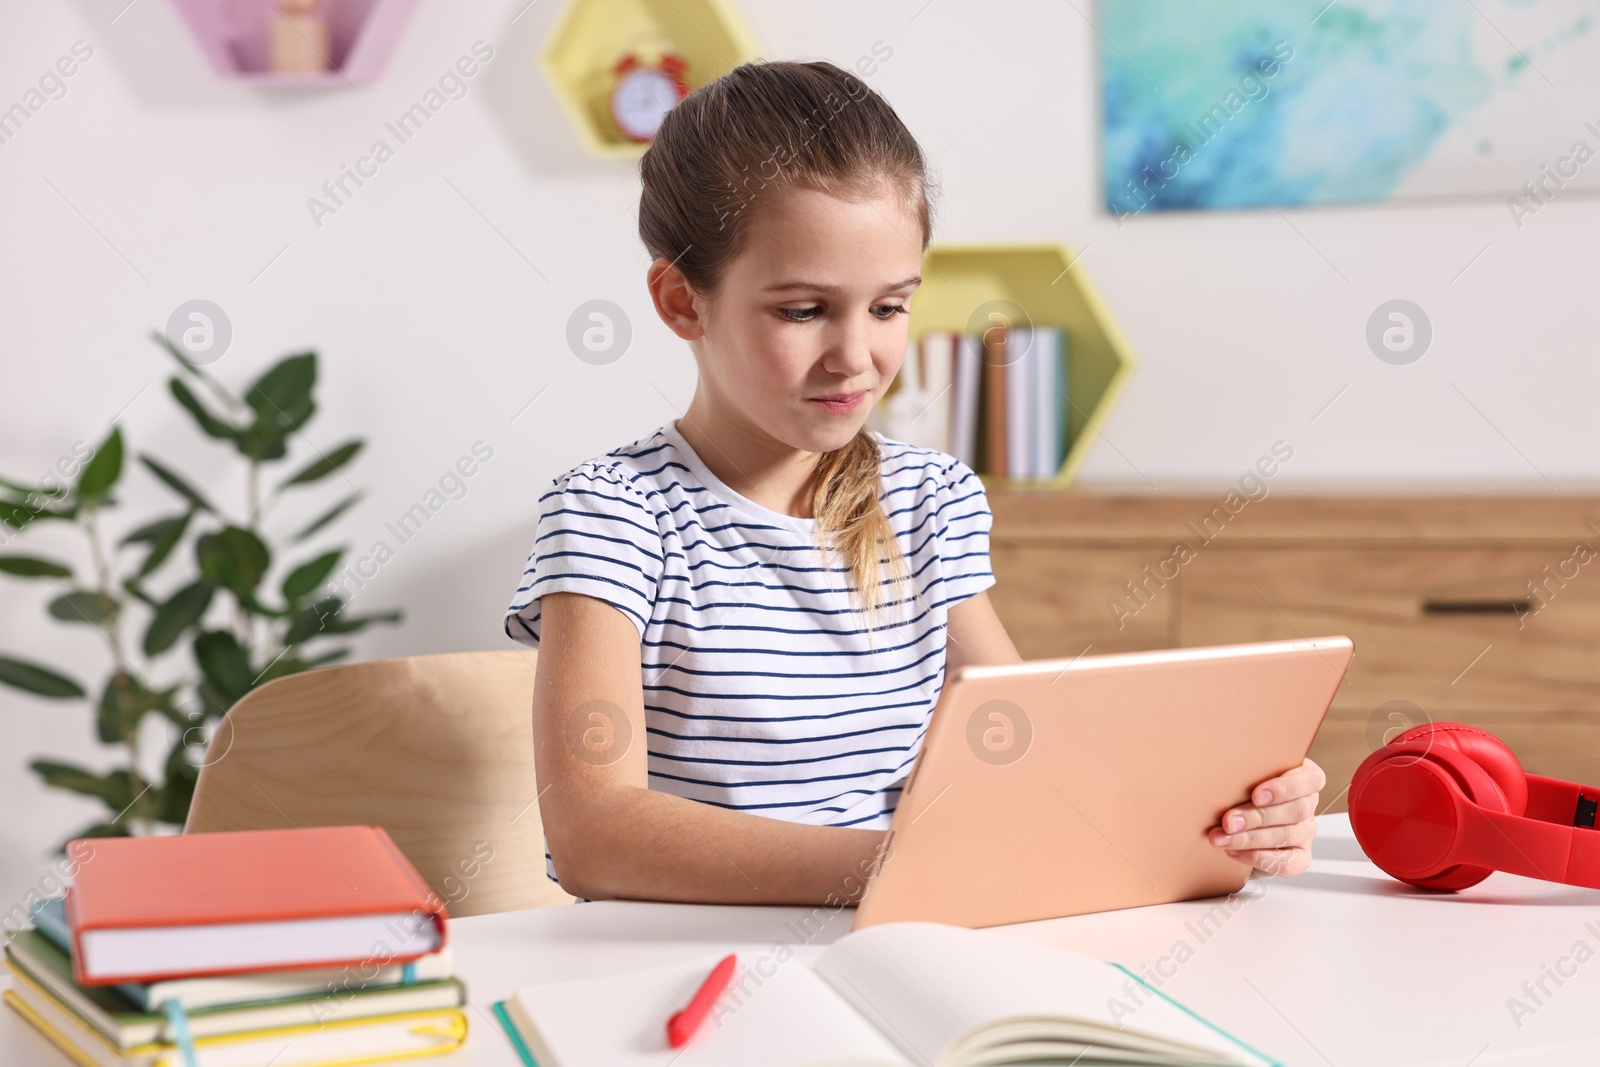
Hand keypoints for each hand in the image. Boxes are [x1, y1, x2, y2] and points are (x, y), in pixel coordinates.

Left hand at [1207, 757, 1325, 876]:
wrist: (1234, 820)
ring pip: (1286, 836)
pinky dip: (1258, 858)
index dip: (1285, 788)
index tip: (1256, 794)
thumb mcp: (1244, 773)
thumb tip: (1220, 766)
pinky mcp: (1299, 857)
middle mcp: (1307, 804)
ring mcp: (1305, 832)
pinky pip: (1286, 863)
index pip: (1309, 780)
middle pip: (1294, 811)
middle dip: (1257, 817)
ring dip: (1249, 839)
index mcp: (1302, 777)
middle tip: (1228, 821)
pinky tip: (1234, 852)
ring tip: (1221, 838)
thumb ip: (1244, 770)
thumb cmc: (1239, 787)